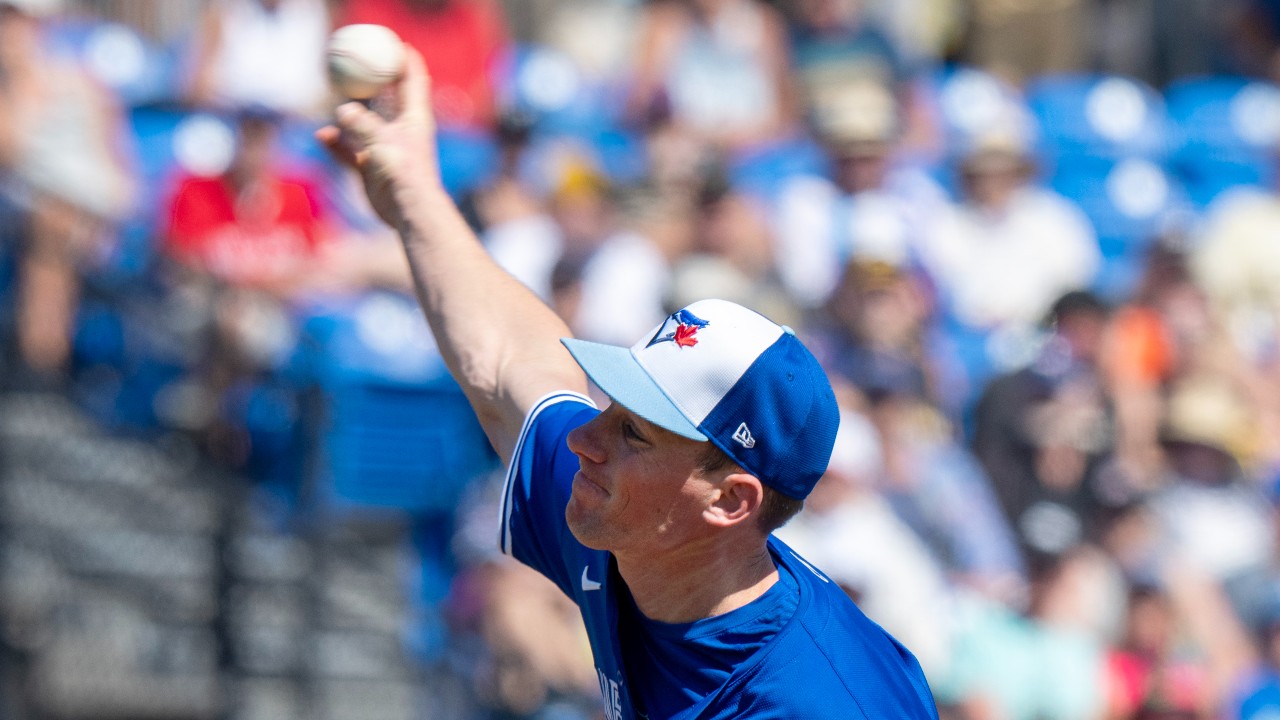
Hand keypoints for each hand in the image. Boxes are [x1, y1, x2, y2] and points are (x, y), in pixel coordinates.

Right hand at [315, 48, 442, 228]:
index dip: (404, 59)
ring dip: (349, 112)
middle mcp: (400, 130)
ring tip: (334, 96)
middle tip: (353, 61)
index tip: (393, 42)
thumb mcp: (382, 142)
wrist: (408, 210)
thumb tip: (341, 110)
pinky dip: (336, 143)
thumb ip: (361, 125)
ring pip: (363, 122)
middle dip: (373, 79)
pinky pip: (348, 149)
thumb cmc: (404, 173)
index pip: (412, 80)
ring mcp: (384, 148)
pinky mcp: (370, 167)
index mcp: (414, 117)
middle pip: (386, 96)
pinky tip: (323, 136)